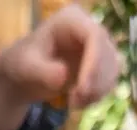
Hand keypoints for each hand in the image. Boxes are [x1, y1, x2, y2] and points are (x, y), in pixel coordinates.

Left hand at [0, 5, 119, 129]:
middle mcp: (89, 28)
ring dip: (97, 91)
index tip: (83, 90)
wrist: (26, 74)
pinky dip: (97, 95)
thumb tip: (63, 75)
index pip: (94, 36)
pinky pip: (109, 80)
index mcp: (71, 19)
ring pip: (112, 68)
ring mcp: (98, 46)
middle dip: (95, 82)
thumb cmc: (23, 64)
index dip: (94, 63)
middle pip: (107, 53)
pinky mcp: (101, 64)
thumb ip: (43, 71)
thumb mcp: (27, 68)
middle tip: (75, 102)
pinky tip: (79, 102)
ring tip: (73, 103)